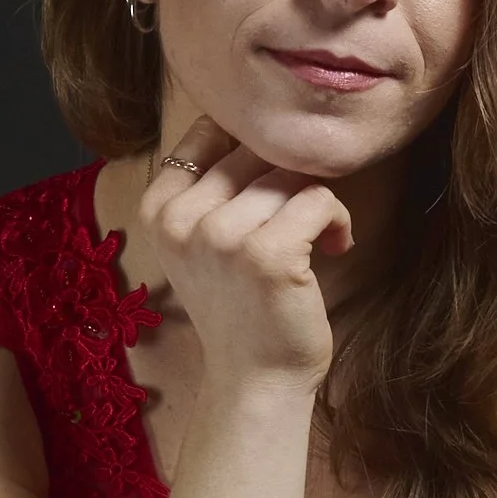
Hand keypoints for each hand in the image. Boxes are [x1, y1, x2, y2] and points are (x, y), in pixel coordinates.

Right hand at [140, 118, 351, 395]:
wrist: (255, 380)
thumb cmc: (241, 306)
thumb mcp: (204, 242)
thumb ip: (214, 185)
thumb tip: (264, 117)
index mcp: (157, 210)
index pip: (209, 131)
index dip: (254, 147)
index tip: (272, 185)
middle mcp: (181, 219)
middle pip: (254, 150)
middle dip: (289, 179)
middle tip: (303, 219)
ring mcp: (221, 237)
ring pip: (288, 175)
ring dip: (316, 203)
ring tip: (321, 239)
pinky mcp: (268, 254)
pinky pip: (319, 199)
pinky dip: (338, 219)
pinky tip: (337, 246)